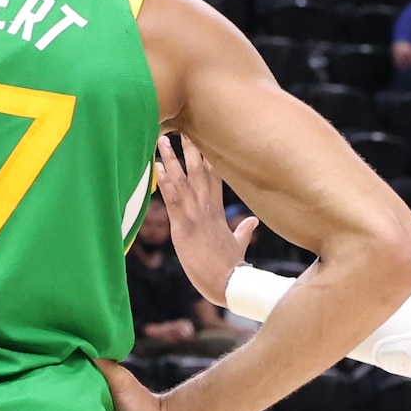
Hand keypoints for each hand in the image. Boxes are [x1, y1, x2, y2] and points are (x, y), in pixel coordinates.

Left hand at [158, 132, 251, 303]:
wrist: (230, 283)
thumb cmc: (232, 269)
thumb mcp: (238, 245)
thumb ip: (243, 231)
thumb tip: (253, 221)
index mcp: (218, 212)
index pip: (214, 178)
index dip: (207, 157)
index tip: (202, 139)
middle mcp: (207, 208)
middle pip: (199, 170)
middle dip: (191, 148)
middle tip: (181, 126)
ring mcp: (196, 215)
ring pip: (183, 179)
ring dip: (172, 158)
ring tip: (162, 138)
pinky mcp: (184, 226)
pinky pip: (172, 198)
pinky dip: (165, 180)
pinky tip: (158, 165)